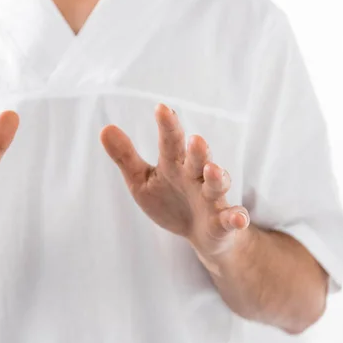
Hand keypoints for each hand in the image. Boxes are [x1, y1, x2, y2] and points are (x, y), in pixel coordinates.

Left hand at [101, 104, 249, 265]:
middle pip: (197, 160)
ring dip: (217, 178)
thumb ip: (125, 157)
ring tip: (212, 169)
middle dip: (197, 150)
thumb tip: (104, 128)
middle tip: (195, 139)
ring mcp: (212, 199)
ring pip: (216, 186)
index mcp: (174, 165)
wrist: (200, 234)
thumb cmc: (169, 201)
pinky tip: (238, 219)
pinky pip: (231, 219)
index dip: (168, 126)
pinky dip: (236, 218)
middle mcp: (196, 177)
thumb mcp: (141, 181)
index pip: (171, 142)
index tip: (161, 109)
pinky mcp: (223, 222)